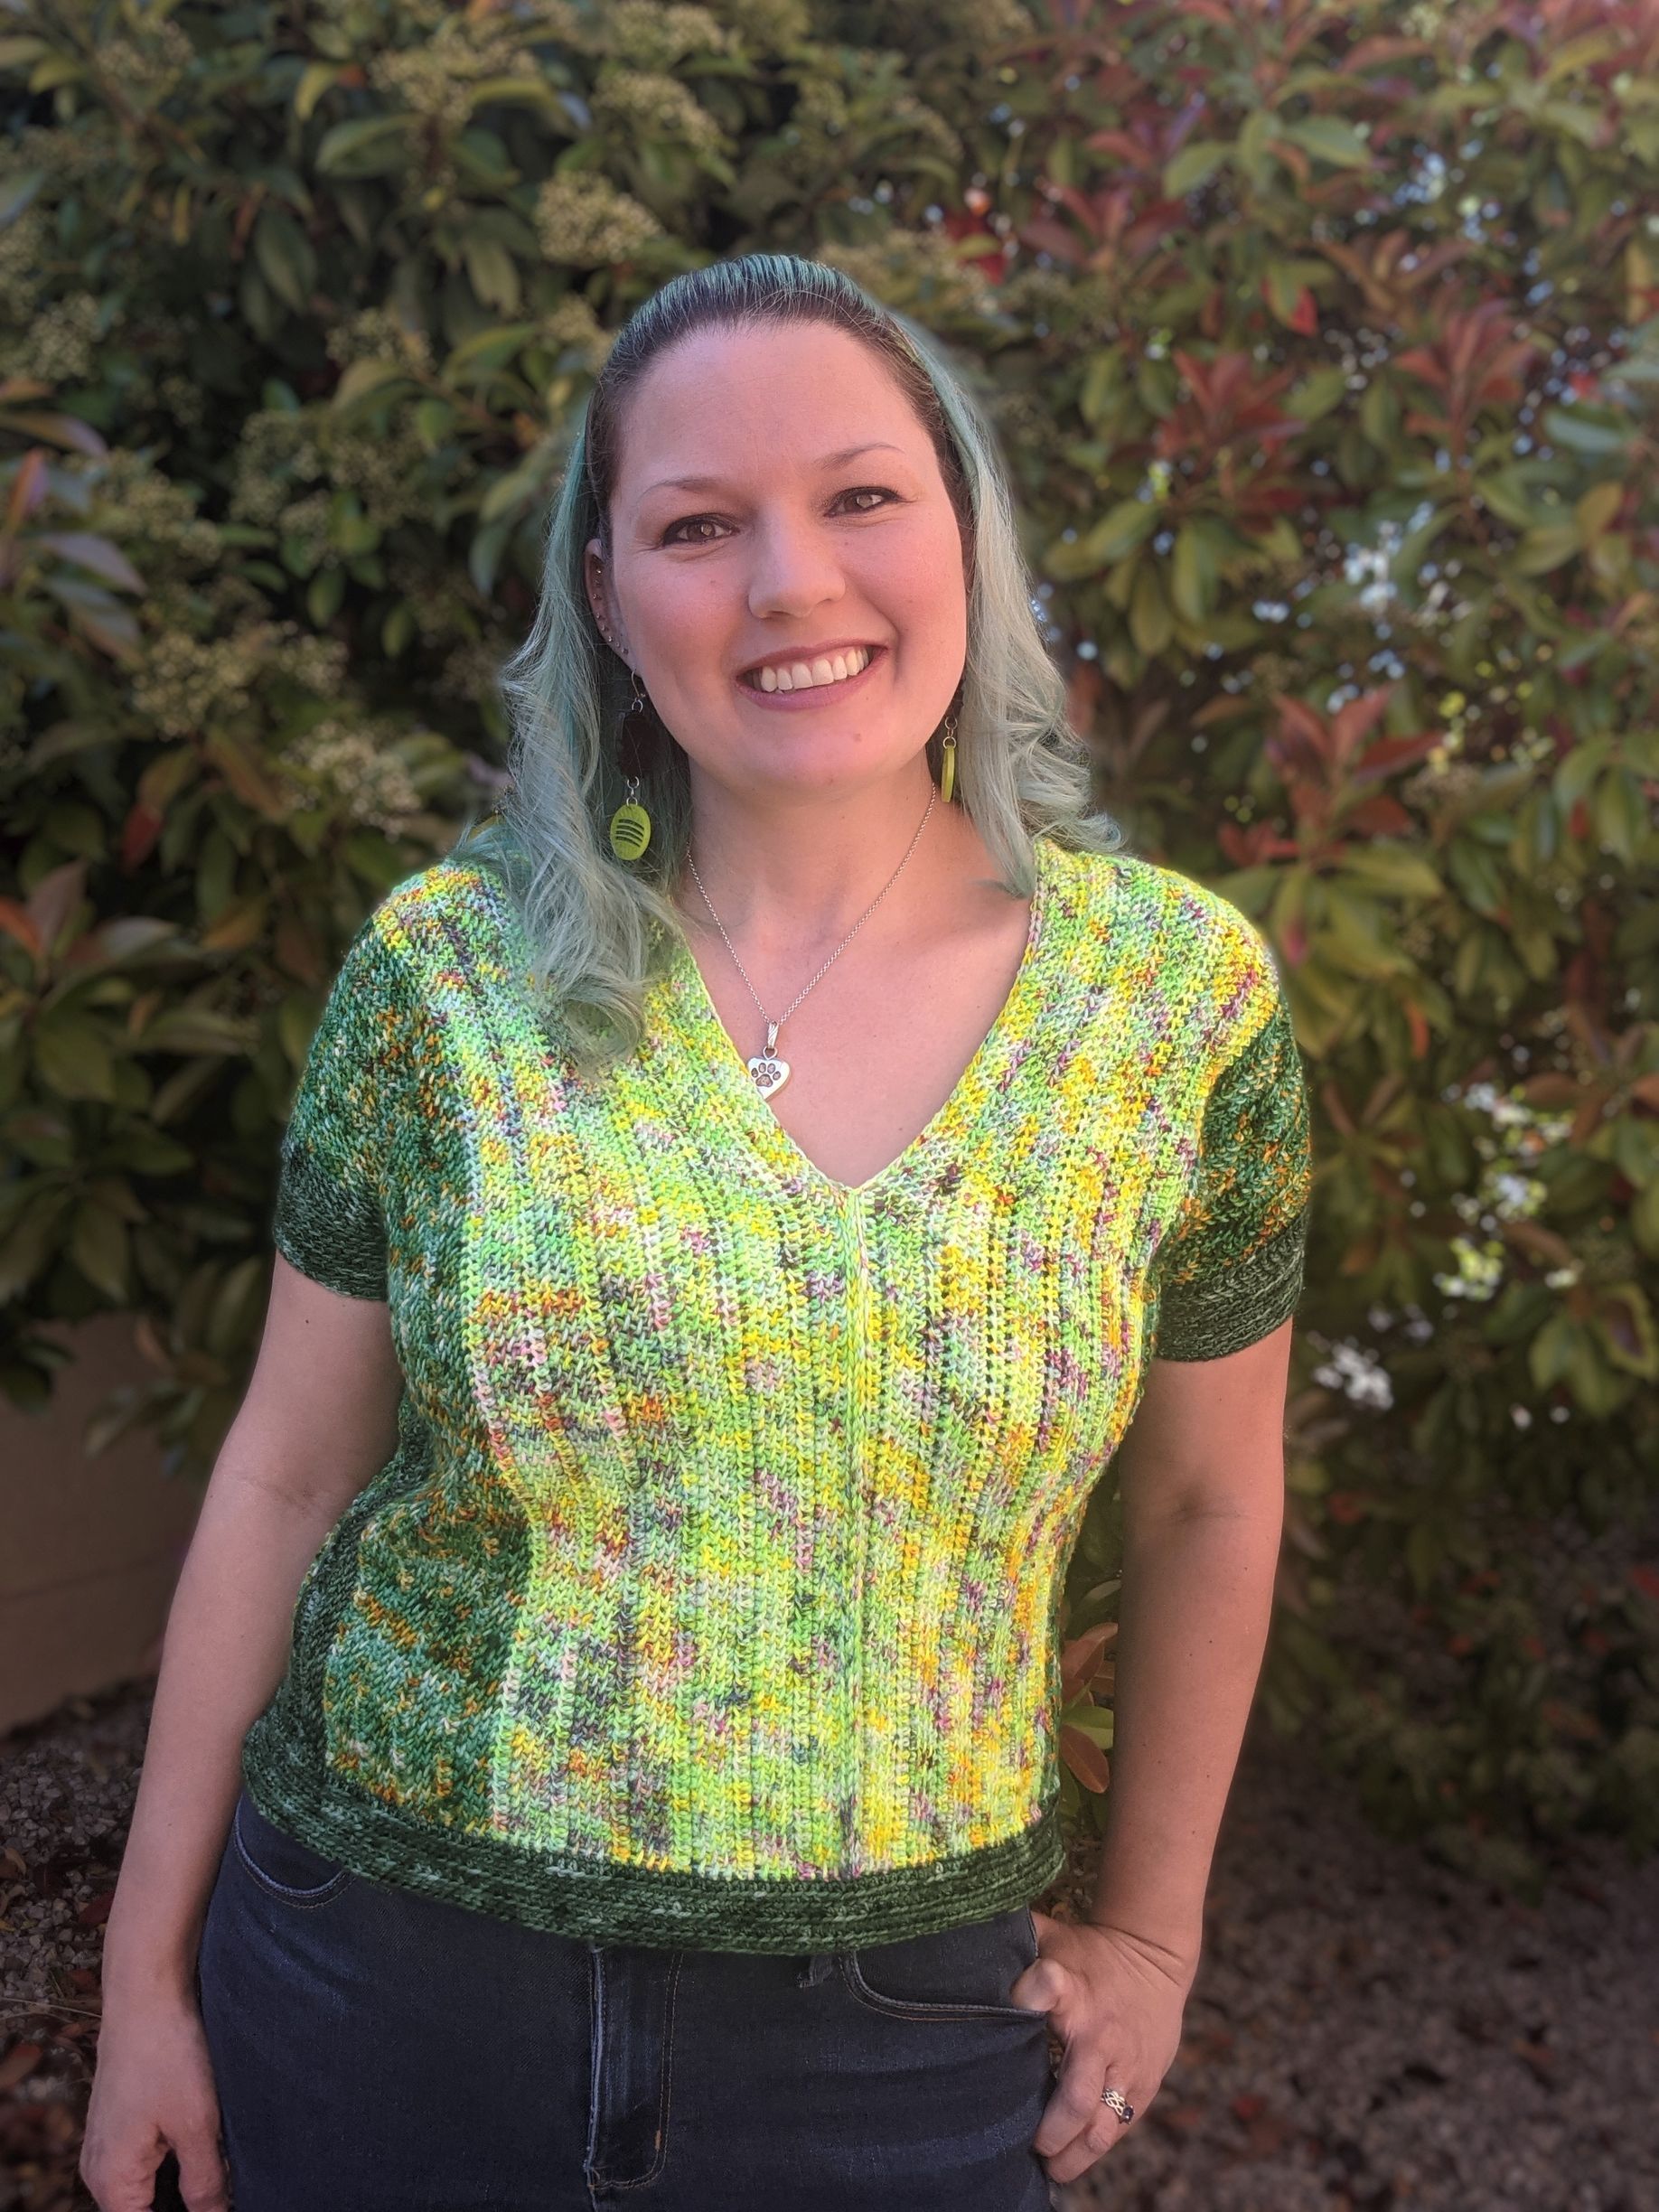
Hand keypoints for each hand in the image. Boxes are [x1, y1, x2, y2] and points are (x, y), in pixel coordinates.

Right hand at [79, 1991, 228, 2211]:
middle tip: (223, 2185)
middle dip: (182, 2202)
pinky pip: (145, 2161)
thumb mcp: (196, 2125)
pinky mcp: (120, 2123)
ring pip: (146, 2187)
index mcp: (111, 2182)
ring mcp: (107, 2146)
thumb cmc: (167, 2054)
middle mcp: (100, 2171)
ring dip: (179, 2185)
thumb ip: (205, 2183)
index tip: (215, 2202)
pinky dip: (173, 2161)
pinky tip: (205, 2146)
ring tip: (219, 2168)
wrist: (146, 1992)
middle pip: (144, 2210)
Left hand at [1010, 1909, 1190, 2188]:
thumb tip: (966, 1938)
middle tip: (1027, 2146)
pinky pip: (1120, 2126)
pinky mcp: (1144, 2085)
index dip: (1034, 1994)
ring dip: (1073, 2155)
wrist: (1156, 1956)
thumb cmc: (1089, 1952)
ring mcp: (1126, 2067)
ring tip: (1049, 2169)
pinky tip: (1071, 2161)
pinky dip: (1094, 2148)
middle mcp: (1100, 2036)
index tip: (1017, 2006)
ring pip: (1102, 2127)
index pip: (1050, 1986)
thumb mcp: (1053, 1938)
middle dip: (1049, 2132)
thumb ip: (1016, 1943)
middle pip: (1076, 2096)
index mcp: (1073, 1992)